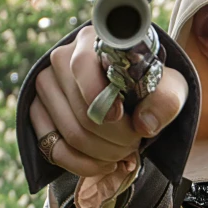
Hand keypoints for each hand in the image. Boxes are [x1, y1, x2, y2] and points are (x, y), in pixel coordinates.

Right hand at [30, 26, 187, 207]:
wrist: (133, 96)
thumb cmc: (149, 87)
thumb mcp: (169, 88)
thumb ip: (165, 101)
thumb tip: (144, 125)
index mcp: (91, 42)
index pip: (82, 67)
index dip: (101, 98)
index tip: (122, 117)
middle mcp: (60, 59)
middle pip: (82, 113)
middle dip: (116, 139)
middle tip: (135, 144)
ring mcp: (45, 87)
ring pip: (71, 135)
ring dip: (104, 155)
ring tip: (125, 153)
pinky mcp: (37, 114)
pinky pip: (55, 150)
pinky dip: (84, 165)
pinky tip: (106, 165)